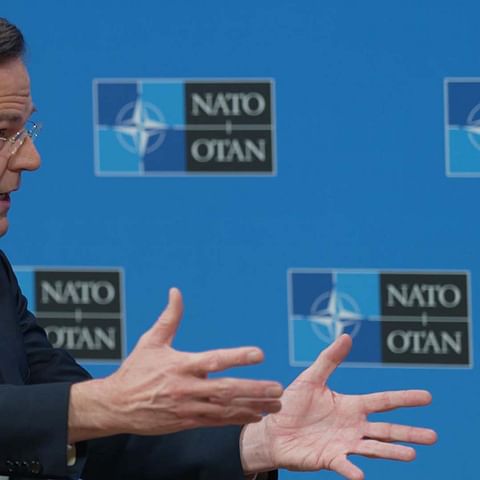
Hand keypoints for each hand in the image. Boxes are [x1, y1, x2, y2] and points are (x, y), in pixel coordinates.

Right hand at [69, 288, 282, 441]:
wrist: (116, 405)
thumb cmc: (135, 369)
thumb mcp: (151, 341)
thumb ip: (169, 317)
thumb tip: (176, 291)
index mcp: (180, 365)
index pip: (214, 360)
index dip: (237, 356)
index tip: (259, 354)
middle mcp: (186, 387)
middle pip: (226, 389)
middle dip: (254, 389)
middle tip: (277, 389)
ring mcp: (188, 407)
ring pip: (225, 408)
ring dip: (252, 406)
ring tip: (275, 405)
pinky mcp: (186, 421)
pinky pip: (216, 421)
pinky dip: (236, 419)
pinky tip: (255, 416)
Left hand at [240, 334, 436, 479]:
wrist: (272, 429)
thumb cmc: (292, 403)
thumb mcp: (311, 377)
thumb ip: (329, 359)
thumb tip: (347, 336)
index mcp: (351, 406)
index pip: (383, 402)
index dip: (404, 398)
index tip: (427, 396)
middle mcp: (352, 427)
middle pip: (386, 429)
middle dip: (409, 432)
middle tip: (433, 436)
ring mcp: (343, 444)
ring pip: (373, 449)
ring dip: (392, 452)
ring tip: (412, 455)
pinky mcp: (328, 459)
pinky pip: (343, 465)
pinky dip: (352, 471)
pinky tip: (360, 475)